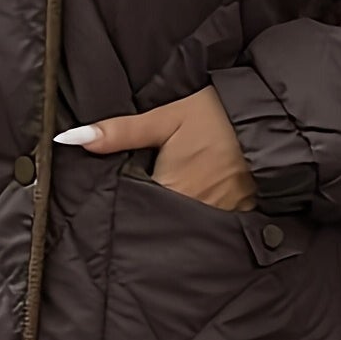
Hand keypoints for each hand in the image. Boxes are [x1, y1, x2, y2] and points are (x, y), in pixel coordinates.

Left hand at [55, 86, 255, 210]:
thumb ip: (120, 132)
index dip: (121, 209)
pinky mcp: (240, 213)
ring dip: (172, 217)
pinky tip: (194, 207)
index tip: (106, 209)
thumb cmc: (215, 115)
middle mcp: (195, 208)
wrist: (268, 118)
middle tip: (133, 209)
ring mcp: (220, 214)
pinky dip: (200, 218)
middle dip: (145, 216)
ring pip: (185, 224)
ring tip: (161, 208)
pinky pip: (211, 224)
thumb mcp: (166, 117)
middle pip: (159, 221)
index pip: (135, 211)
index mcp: (172, 187)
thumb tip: (72, 139)